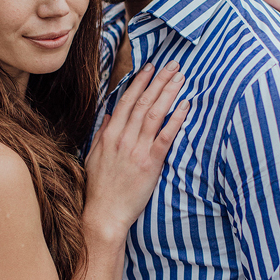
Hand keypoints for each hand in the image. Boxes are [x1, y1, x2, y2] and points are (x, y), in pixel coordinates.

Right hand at [84, 61, 188, 239]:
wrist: (104, 214)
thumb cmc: (100, 188)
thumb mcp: (94, 156)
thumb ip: (103, 134)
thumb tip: (110, 116)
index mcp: (109, 135)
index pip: (126, 101)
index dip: (139, 82)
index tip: (149, 67)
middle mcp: (123, 138)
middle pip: (143, 102)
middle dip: (158, 80)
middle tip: (172, 65)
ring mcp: (137, 150)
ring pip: (155, 114)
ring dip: (168, 93)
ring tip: (180, 78)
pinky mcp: (151, 163)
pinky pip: (166, 136)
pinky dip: (176, 118)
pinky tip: (185, 105)